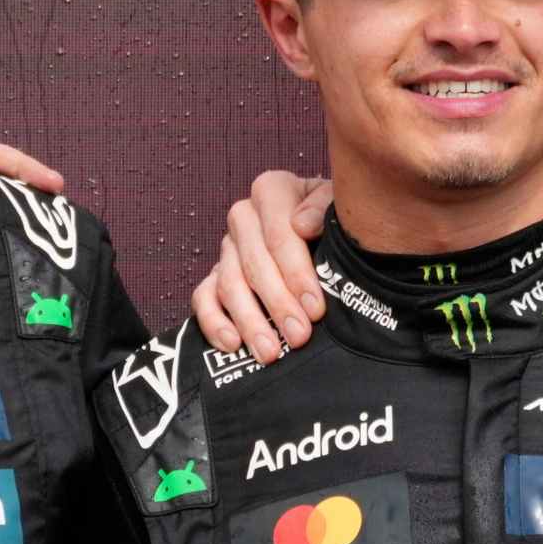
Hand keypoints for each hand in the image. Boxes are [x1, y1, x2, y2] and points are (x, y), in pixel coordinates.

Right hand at [192, 171, 332, 362]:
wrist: (327, 235)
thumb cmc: (336, 223)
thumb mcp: (340, 206)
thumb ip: (324, 209)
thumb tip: (303, 226)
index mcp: (273, 191)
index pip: (279, 234)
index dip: (297, 273)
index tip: (316, 309)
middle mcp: (244, 216)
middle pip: (254, 263)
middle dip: (277, 304)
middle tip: (298, 337)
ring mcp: (227, 246)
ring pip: (228, 284)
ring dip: (249, 321)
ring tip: (269, 352)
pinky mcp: (214, 274)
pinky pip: (203, 297)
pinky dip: (213, 322)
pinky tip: (231, 344)